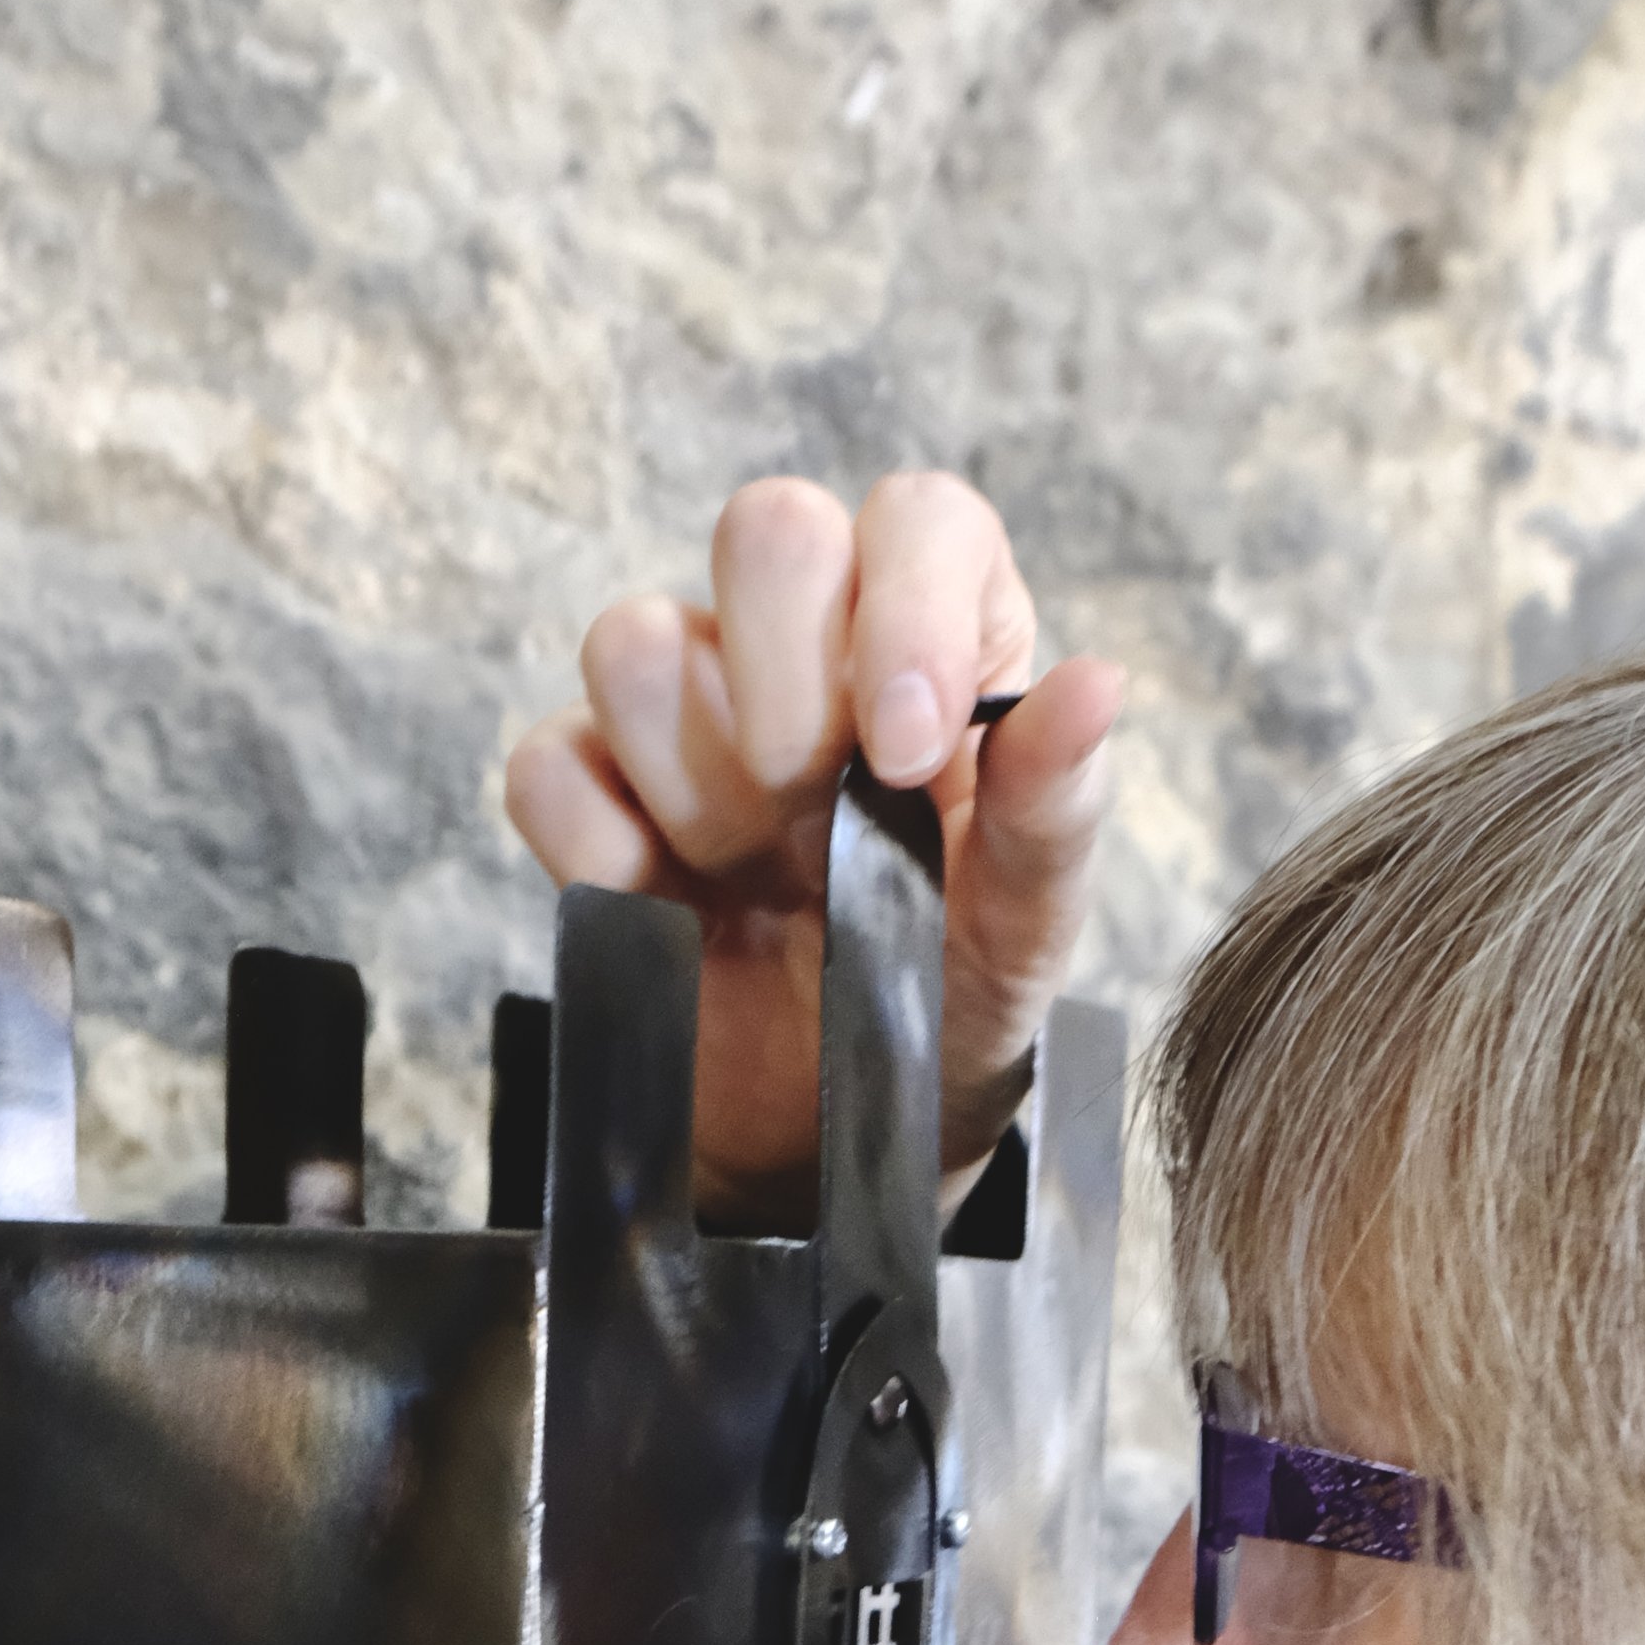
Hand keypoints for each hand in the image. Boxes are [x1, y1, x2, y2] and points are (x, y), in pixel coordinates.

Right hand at [504, 473, 1121, 1226]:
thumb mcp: (1028, 919)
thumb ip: (1052, 804)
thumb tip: (1094, 687)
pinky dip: (604, 852)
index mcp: (938, 632)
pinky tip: (672, 908)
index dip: (904, 611)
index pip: (915, 519)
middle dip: (792, 699)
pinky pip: (549, 768)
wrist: (841, 1125)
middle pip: (764, 531)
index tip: (906, 757)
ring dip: (703, 792)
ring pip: (635, 644)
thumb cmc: (946, 988)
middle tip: (824, 824)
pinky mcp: (587, 788)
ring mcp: (683, 706)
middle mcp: (804, 638)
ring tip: (759, 879)